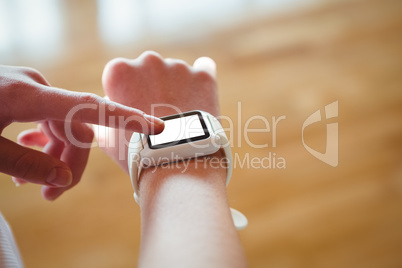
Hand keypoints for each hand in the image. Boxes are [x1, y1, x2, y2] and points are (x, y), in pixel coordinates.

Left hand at [0, 65, 163, 199]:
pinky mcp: (27, 92)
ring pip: (63, 127)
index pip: (89, 107)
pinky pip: (48, 119)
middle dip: (69, 164)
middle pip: (76, 130)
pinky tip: (30, 155)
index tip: (157, 127)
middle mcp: (38, 87)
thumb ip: (25, 164)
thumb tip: (62, 179)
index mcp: (27, 95)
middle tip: (50, 195)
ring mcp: (33, 88)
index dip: (126, 118)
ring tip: (27, 182)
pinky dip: (44, 141)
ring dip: (53, 155)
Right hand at [99, 51, 219, 171]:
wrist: (175, 162)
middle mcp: (148, 61)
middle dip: (152, 87)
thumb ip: (106, 112)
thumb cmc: (135, 153)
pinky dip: (201, 78)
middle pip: (149, 70)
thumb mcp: (105, 135)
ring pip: (176, 73)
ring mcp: (178, 67)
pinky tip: (200, 93)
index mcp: (120, 71)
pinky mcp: (203, 76)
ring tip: (179, 117)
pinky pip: (204, 67)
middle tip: (158, 114)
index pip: (121, 73)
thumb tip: (113, 103)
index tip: (133, 107)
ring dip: (176, 88)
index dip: (126, 91)